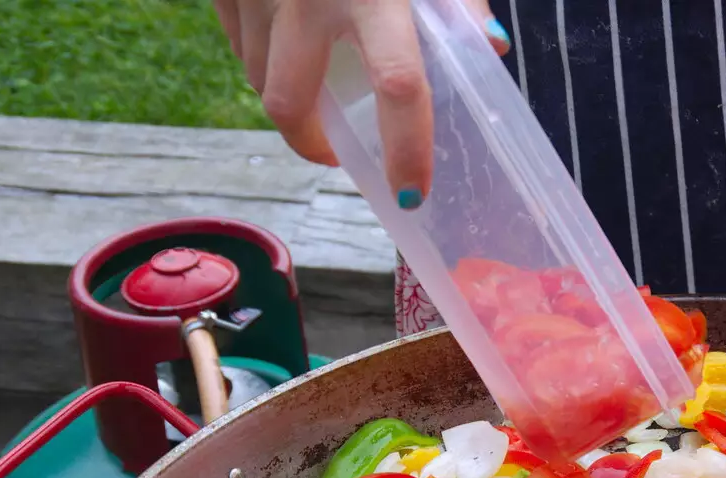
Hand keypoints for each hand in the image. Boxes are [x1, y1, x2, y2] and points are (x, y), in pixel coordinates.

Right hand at [213, 0, 510, 207]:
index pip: (397, 85)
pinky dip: (259, 55)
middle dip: (312, 143)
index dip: (406, 148)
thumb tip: (490, 50)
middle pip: (289, 103)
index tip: (413, 190)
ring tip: (316, 88)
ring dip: (286, 96)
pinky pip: (234, 39)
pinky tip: (286, 41)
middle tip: (340, 151)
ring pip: (255, 75)